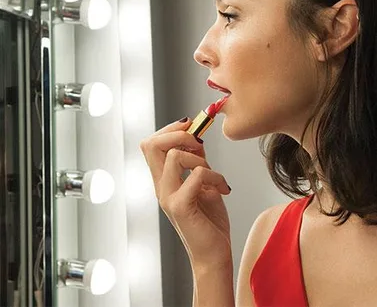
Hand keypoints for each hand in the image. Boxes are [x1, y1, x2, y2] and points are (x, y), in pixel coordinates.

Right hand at [140, 118, 231, 267]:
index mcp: (163, 180)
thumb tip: (197, 138)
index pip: (150, 144)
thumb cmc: (209, 220)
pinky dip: (214, 176)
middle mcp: (161, 187)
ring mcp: (168, 197)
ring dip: (200, 158)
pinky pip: (195, 176)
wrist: (214, 254)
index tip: (191, 127)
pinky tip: (223, 189)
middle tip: (199, 142)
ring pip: (173, 156)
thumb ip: (197, 162)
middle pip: (151, 145)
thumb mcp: (204, 182)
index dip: (170, 129)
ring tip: (213, 174)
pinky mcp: (181, 208)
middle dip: (179, 133)